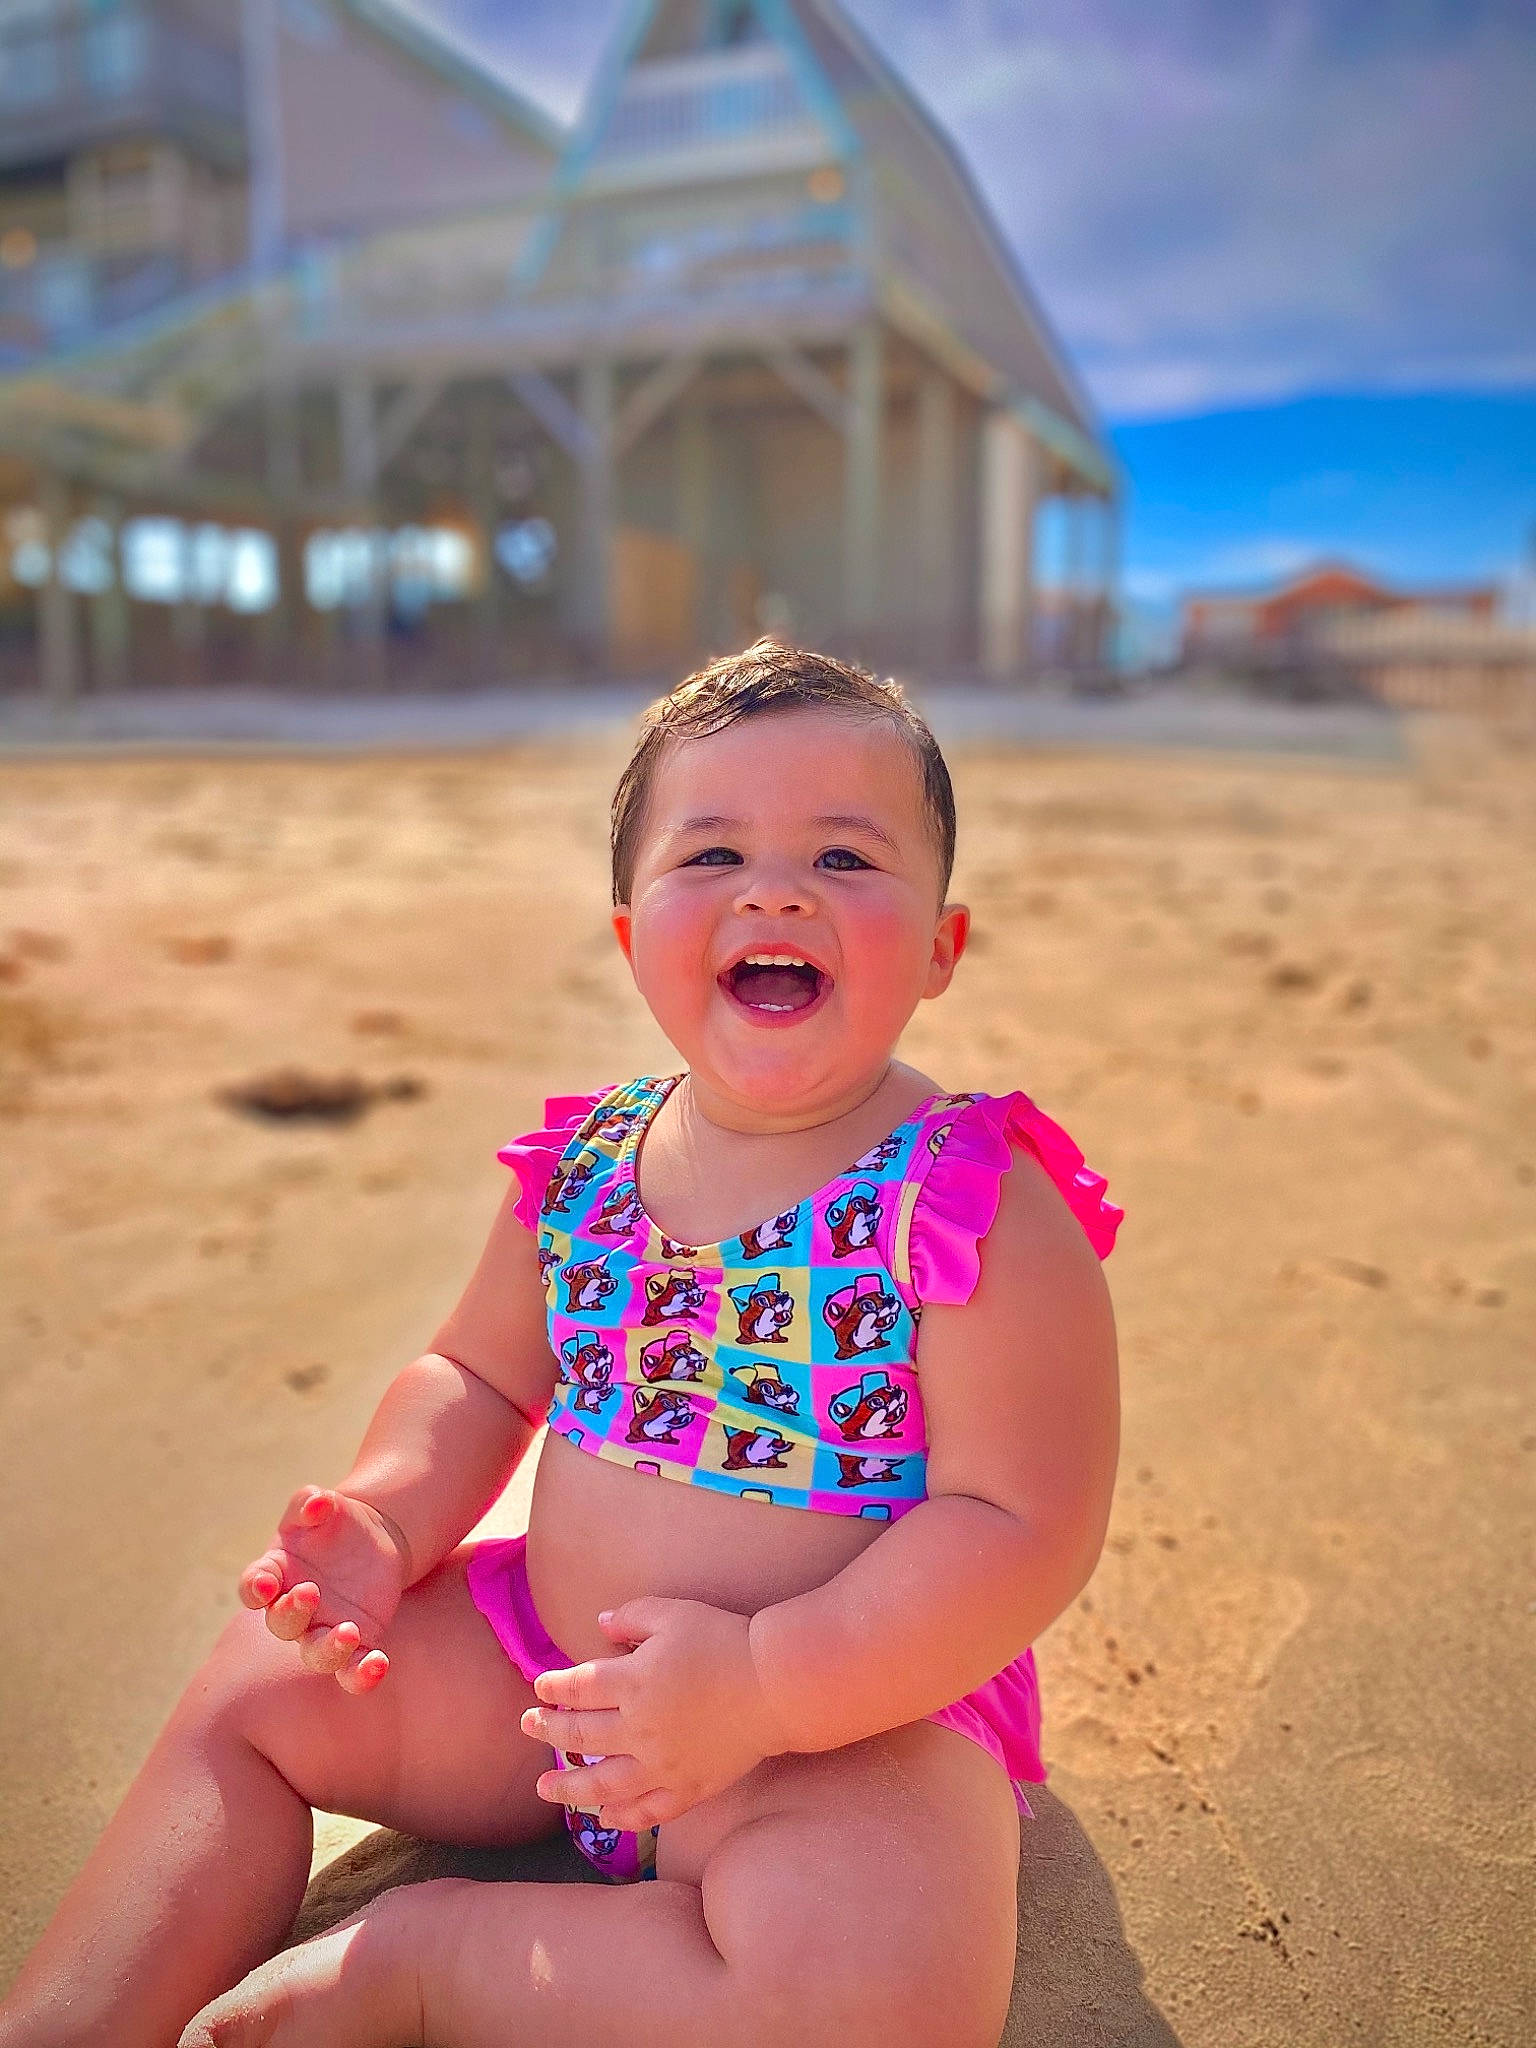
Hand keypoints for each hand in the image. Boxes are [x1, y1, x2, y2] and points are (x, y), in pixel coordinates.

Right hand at [238, 1486, 409, 1692]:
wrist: (375, 1539)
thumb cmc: (335, 1522)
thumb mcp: (321, 1505)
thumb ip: (310, 1501)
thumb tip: (317, 1504)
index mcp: (275, 1573)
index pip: (252, 1587)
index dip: (254, 1588)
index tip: (265, 1584)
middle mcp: (292, 1609)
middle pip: (282, 1623)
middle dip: (292, 1612)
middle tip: (310, 1593)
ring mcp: (323, 1629)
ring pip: (316, 1654)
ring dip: (328, 1649)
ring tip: (349, 1633)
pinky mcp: (356, 1642)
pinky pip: (352, 1670)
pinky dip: (361, 1674)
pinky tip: (378, 1665)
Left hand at [519, 1597, 793, 1829]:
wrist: (775, 1684)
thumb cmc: (724, 1640)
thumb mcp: (675, 1613)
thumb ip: (632, 1618)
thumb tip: (599, 1626)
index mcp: (633, 1682)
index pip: (579, 1688)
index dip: (554, 1688)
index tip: (540, 1687)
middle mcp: (640, 1728)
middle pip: (581, 1737)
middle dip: (548, 1731)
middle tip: (528, 1727)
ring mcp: (663, 1764)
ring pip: (603, 1784)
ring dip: (568, 1787)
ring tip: (544, 1789)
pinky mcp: (689, 1787)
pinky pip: (648, 1811)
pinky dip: (623, 1816)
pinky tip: (605, 1816)